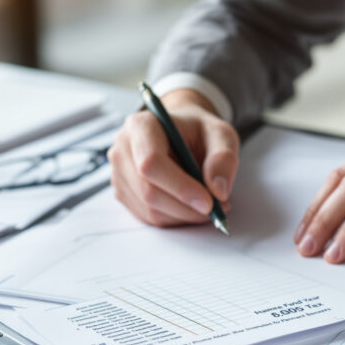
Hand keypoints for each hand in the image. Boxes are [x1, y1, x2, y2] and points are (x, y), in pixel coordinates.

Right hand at [108, 88, 238, 226]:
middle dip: (186, 208)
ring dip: (184, 215)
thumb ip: (224, 158)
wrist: (182, 135)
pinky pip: (149, 218)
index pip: (151, 163)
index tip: (209, 202)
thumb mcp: (221, 134)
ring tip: (209, 205)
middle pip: (149, 191)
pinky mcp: (124, 194)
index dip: (180, 187)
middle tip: (217, 210)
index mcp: (141, 126)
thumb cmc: (198, 132)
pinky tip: (191, 206)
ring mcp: (120, 174)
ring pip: (150, 210)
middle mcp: (123, 150)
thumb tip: (218, 190)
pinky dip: (175, 218)